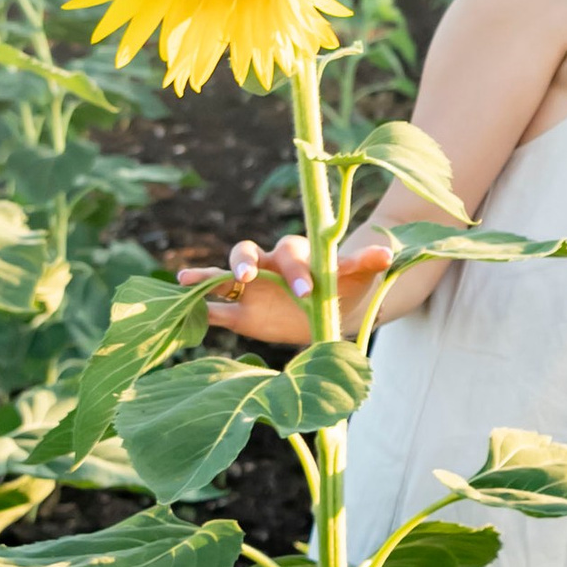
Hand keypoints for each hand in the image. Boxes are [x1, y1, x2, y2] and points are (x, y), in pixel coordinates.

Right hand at [183, 232, 396, 346]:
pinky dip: (199, 308)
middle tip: (248, 278)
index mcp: (295, 255)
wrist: (333, 308)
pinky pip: (215, 308)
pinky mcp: (241, 313)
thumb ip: (364, 263)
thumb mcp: (357, 275)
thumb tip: (386, 253)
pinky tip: (181, 310)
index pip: (289, 254)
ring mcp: (250, 289)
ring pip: (222, 276)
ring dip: (205, 276)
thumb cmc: (345, 284)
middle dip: (245, 264)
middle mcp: (267, 266)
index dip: (296, 270)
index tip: (308, 291)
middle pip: (247, 253)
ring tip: (185, 278)